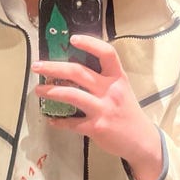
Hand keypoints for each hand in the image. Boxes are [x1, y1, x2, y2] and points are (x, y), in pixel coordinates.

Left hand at [32, 34, 162, 179]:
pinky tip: (51, 120)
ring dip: (50, 92)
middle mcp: (111, 90)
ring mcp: (103, 109)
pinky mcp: (97, 127)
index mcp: (118, 77)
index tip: (72, 39)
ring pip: (71, 95)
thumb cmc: (128, 112)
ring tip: (38, 90)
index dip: (89, 43)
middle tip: (37, 66)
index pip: (106, 53)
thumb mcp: (121, 90)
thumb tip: (73, 70)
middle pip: (78, 72)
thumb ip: (103, 79)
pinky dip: (59, 121)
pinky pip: (72, 123)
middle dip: (54, 67)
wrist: (142, 141)